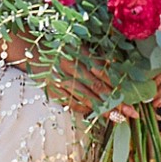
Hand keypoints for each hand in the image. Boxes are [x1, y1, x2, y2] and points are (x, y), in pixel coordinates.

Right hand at [3, 37, 137, 122]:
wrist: (28, 49)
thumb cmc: (59, 45)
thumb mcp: (78, 44)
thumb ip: (95, 56)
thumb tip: (116, 66)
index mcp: (78, 52)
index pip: (102, 72)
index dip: (117, 84)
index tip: (132, 95)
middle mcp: (69, 67)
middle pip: (97, 88)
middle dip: (116, 102)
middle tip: (132, 112)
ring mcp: (60, 80)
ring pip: (85, 98)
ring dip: (103, 109)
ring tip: (118, 117)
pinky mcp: (52, 90)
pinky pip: (71, 102)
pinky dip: (84, 108)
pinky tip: (95, 112)